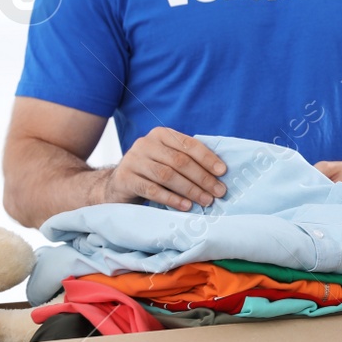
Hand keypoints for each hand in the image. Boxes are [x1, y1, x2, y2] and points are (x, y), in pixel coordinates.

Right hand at [106, 128, 226, 210]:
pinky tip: (186, 206)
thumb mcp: (168, 159)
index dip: (207, 158)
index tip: (223, 172)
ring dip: (190, 190)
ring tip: (206, 201)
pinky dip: (172, 199)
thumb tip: (219, 172)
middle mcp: (145, 143)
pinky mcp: (125, 178)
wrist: (118, 183)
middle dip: (202, 178)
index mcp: (161, 135)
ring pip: (167, 175)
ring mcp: (133, 160)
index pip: (188, 144)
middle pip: (179, 161)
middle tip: (218, 192)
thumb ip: (188, 159)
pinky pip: (152, 190)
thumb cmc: (152, 171)